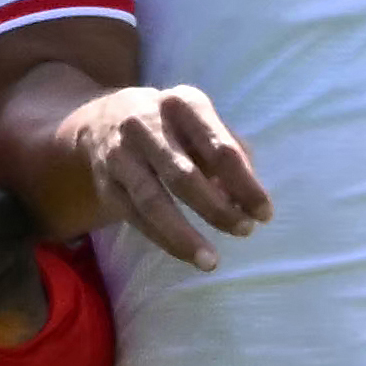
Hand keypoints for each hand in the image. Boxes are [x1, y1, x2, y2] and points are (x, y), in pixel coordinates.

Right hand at [58, 82, 269, 271]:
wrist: (100, 123)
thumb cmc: (170, 128)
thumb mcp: (201, 124)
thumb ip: (230, 153)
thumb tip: (248, 197)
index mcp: (182, 104)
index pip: (220, 149)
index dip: (245, 185)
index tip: (264, 214)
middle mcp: (146, 124)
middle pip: (185, 176)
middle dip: (218, 209)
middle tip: (244, 231)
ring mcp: (120, 154)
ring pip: (153, 201)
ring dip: (184, 235)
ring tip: (211, 261)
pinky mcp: (106, 184)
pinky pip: (136, 218)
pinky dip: (164, 239)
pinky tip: (187, 254)